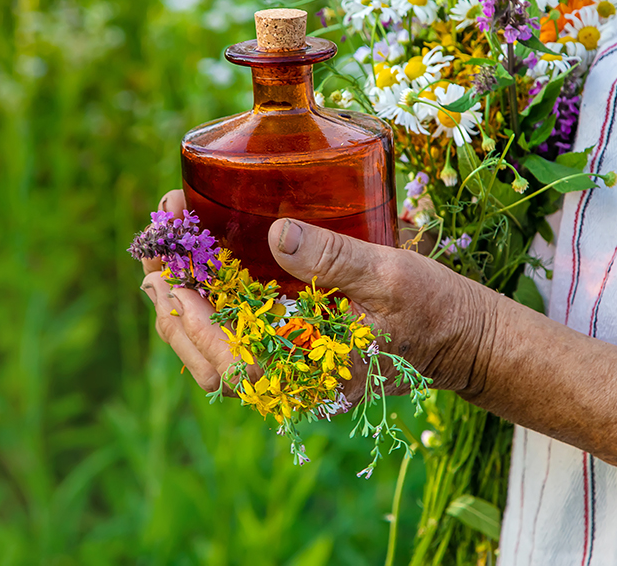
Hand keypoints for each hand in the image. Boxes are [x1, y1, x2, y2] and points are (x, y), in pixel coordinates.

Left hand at [139, 189, 506, 400]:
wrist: (461, 337)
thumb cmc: (432, 309)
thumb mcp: (388, 277)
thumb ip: (333, 260)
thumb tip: (276, 235)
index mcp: (307, 374)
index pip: (223, 358)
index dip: (186, 309)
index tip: (167, 258)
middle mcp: (289, 381)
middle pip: (205, 358)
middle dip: (171, 300)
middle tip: (155, 242)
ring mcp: (289, 369)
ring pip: (215, 350)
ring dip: (186, 300)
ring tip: (168, 247)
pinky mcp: (294, 350)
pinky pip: (238, 336)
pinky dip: (213, 302)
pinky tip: (206, 262)